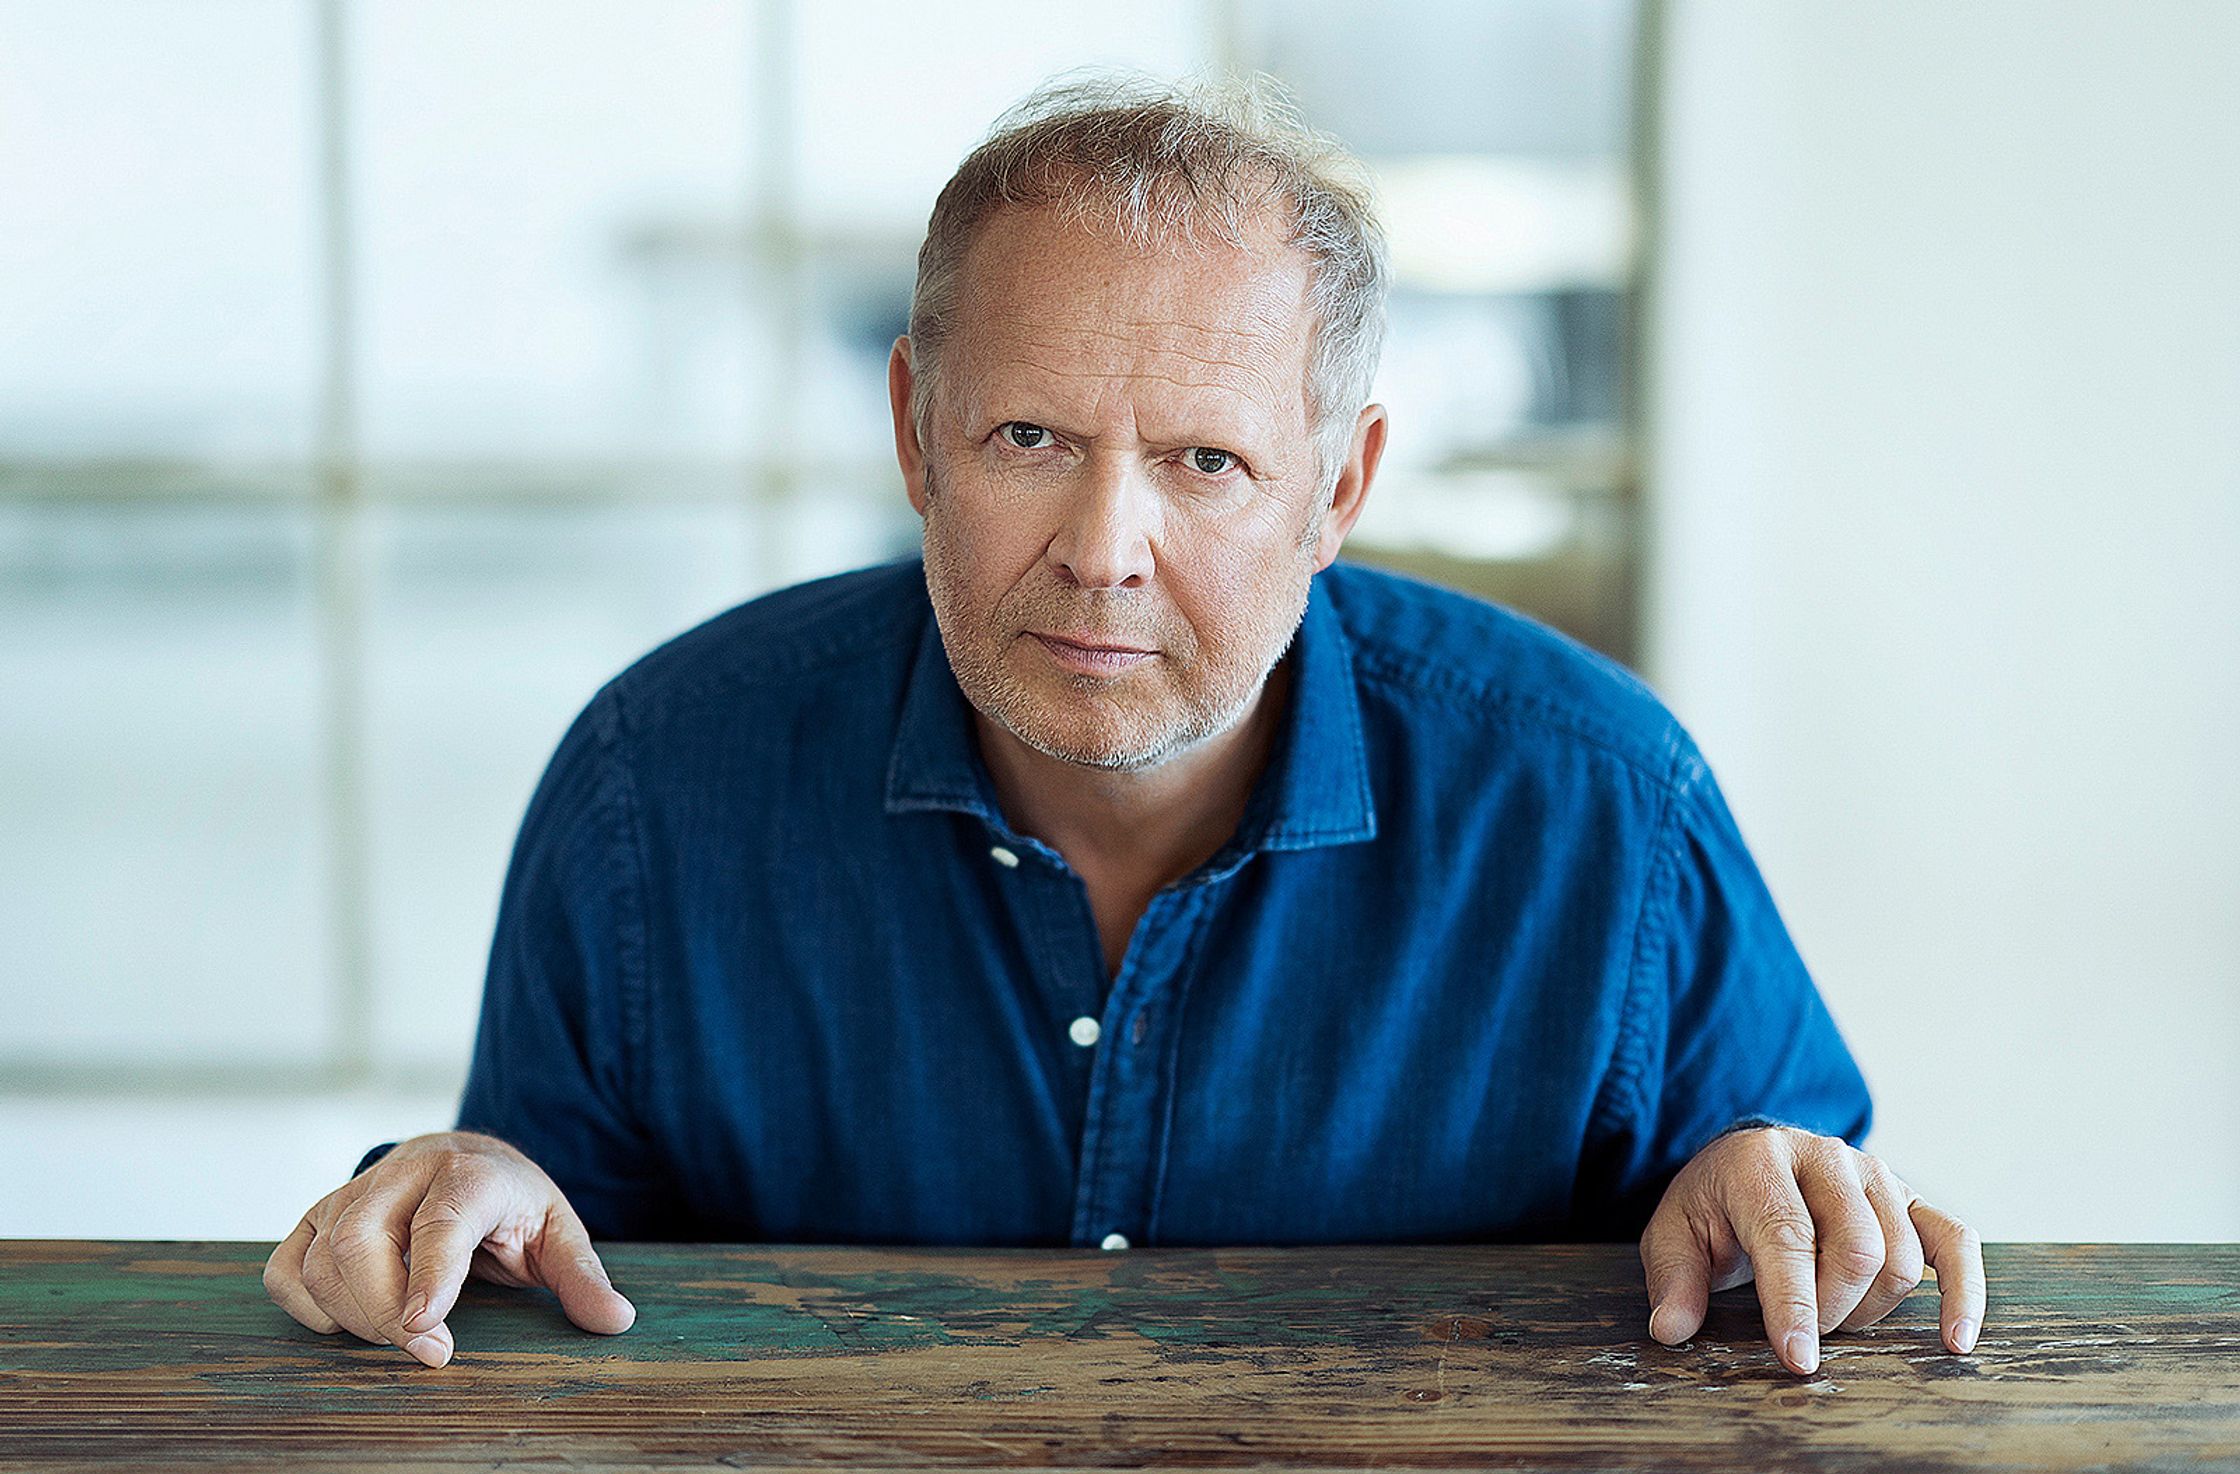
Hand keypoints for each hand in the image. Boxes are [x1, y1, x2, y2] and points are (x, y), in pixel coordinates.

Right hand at [262, 1130, 635, 1367]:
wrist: (465, 1157)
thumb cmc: (510, 1204)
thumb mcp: (557, 1231)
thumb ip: (581, 1275)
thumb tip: (615, 1320)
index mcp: (471, 1174)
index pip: (441, 1220)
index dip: (429, 1274)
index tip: (424, 1330)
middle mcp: (404, 1175)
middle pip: (362, 1239)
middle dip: (383, 1309)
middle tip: (427, 1350)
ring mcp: (353, 1193)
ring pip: (321, 1256)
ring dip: (352, 1314)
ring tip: (401, 1335)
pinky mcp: (317, 1215)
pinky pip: (286, 1265)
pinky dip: (306, 1305)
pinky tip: (348, 1320)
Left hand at [1638, 1125, 1983, 1376]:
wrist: (1747, 1163)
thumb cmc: (1713, 1207)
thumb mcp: (1674, 1234)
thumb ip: (1674, 1280)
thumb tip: (1671, 1329)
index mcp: (1760, 1162)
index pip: (1787, 1235)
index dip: (1795, 1302)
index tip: (1798, 1359)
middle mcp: (1825, 1158)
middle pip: (1857, 1250)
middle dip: (1831, 1310)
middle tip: (1803, 1330)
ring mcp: (1875, 1173)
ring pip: (1901, 1258)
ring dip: (1870, 1308)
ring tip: (1832, 1314)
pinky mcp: (1909, 1197)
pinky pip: (1955, 1242)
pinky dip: (1963, 1292)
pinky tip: (1953, 1340)